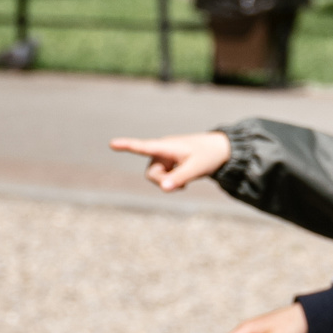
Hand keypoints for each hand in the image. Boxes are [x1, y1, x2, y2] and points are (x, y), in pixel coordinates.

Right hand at [108, 131, 231, 192]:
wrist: (220, 150)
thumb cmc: (208, 156)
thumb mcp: (195, 169)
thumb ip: (179, 179)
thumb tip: (164, 189)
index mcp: (166, 146)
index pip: (144, 147)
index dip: (127, 146)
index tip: (112, 144)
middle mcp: (161, 150)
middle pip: (151, 173)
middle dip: (163, 182)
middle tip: (182, 185)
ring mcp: (164, 157)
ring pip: (157, 178)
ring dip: (170, 182)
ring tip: (186, 179)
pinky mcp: (168, 163)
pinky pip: (163, 178)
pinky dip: (173, 182)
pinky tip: (184, 179)